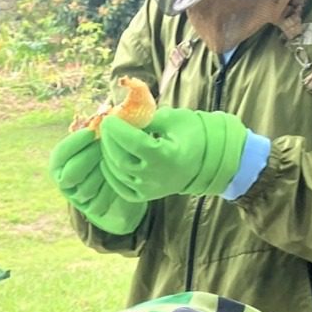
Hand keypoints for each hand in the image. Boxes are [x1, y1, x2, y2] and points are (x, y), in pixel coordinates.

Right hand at [49, 128, 147, 235]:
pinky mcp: (92, 209)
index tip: (91, 132)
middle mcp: (65, 182)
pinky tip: (122, 177)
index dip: (73, 144)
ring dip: (102, 174)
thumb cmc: (112, 153)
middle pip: (70, 175)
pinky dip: (111, 190)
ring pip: (85, 189)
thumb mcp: (102, 141)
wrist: (125, 180)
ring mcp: (78, 197)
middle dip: (88, 159)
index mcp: (60, 164)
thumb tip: (108, 115)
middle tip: (106, 146)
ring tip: (117, 159)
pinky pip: (99, 201)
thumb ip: (99, 132)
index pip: (59, 156)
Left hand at [99, 107, 248, 200]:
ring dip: (107, 154)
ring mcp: (149, 190)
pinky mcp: (144, 196)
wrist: (206, 161)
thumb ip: (148, 118)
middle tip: (105, 125)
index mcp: (167, 157)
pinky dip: (110, 172)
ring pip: (117, 173)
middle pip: (122, 160)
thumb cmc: (192, 135)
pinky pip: (119, 186)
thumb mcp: (175, 119)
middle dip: (109, 140)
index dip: (118, 131)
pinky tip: (108, 158)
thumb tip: (122, 115)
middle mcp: (156, 178)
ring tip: (107, 138)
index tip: (109, 118)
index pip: (135, 144)